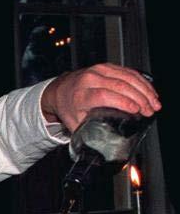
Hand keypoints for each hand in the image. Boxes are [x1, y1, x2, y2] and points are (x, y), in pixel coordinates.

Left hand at [41, 63, 160, 131]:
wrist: (60, 89)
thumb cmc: (67, 106)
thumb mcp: (74, 123)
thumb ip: (87, 132)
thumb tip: (98, 147)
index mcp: (80, 95)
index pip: (104, 96)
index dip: (123, 102)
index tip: (136, 110)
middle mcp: (89, 80)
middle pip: (120, 86)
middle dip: (139, 98)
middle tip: (150, 110)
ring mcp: (98, 71)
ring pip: (127, 77)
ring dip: (144, 90)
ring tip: (154, 102)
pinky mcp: (106, 67)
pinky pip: (128, 71)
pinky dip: (141, 81)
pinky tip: (149, 91)